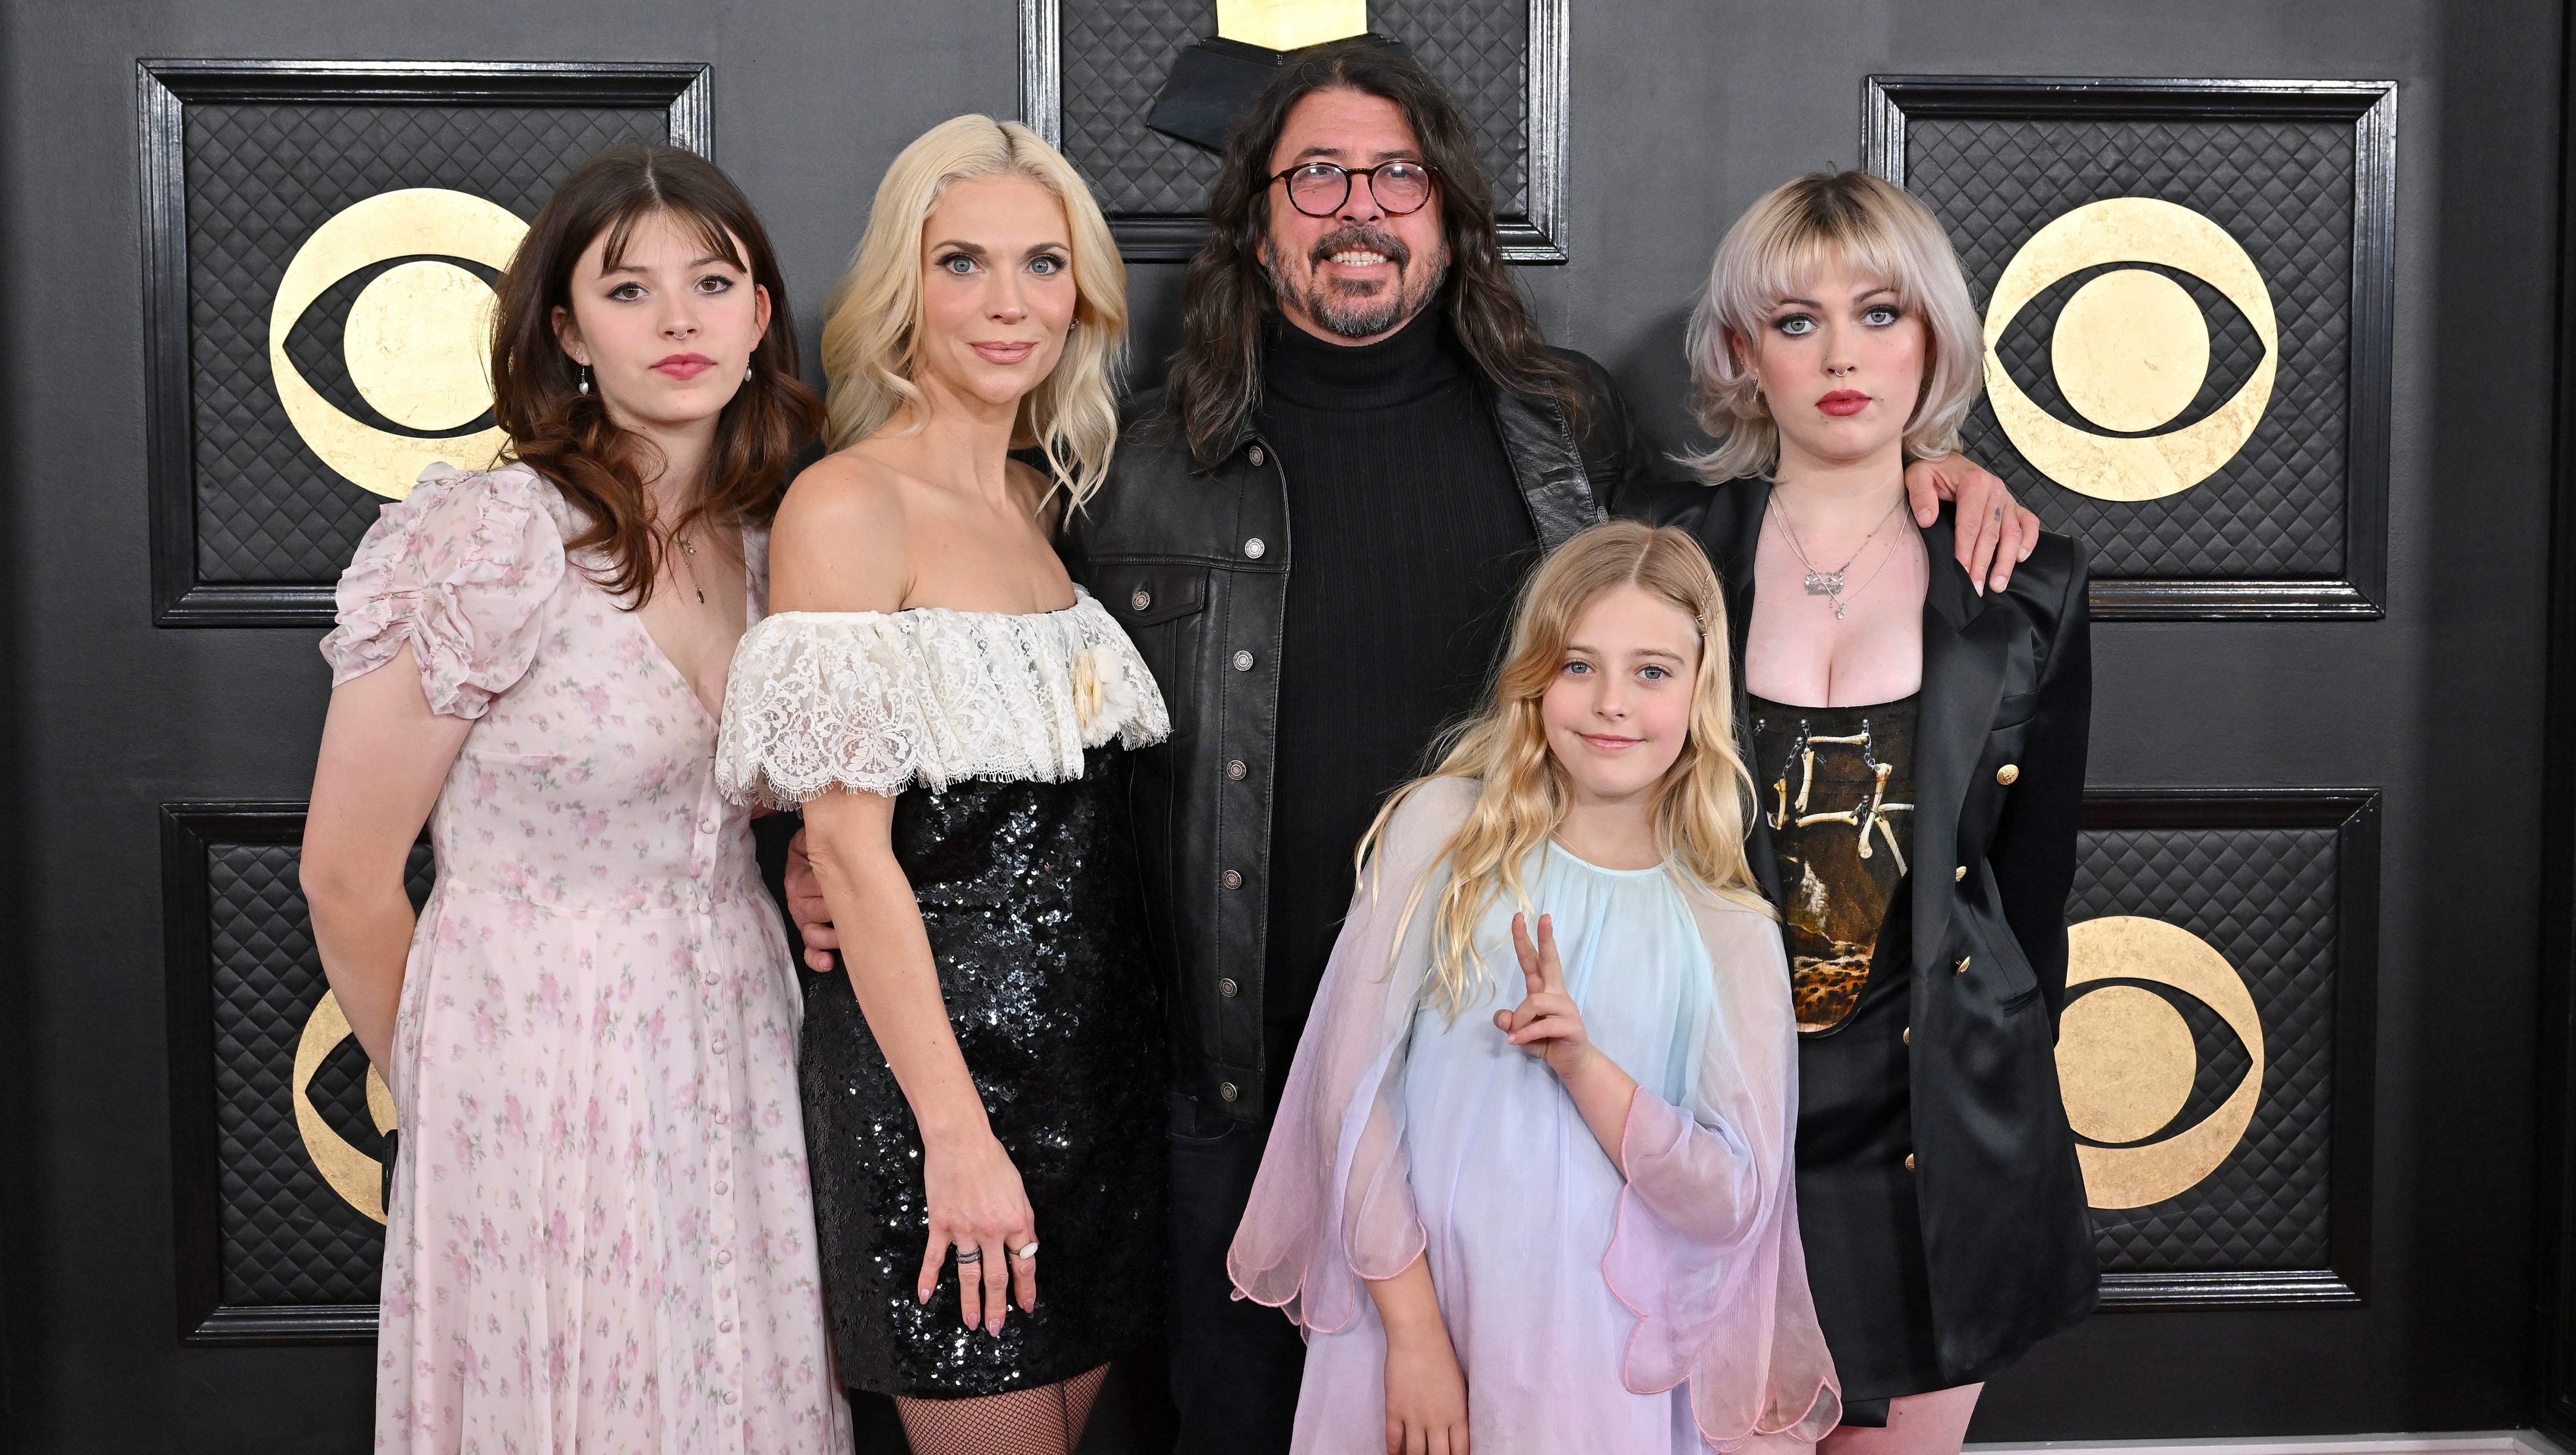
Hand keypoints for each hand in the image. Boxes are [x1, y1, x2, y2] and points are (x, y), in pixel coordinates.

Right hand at [784, 829, 838, 971]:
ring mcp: (804, 918)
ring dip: (831, 937)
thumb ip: (812, 840)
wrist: (830, 855)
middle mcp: (797, 898)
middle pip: (813, 912)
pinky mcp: (812, 934)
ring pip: (812, 933)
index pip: (810, 886)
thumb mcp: (815, 839)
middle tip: (856, 907)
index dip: (831, 889)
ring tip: (847, 935)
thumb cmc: (831, 849)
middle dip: (836, 911)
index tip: (852, 888)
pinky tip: (828, 962)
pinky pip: (810, 950)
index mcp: (797, 876)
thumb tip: (827, 842)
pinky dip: (817, 958)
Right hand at [916, 1128, 1037, 1334]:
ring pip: (968, 1274)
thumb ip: (1022, 1221)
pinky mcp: (940, 1224)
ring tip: (971, 1324)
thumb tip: (1027, 1246)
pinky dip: (928, 1278)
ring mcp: (964, 1230)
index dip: (1026, 1289)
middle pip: (997, 1278)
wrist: (961, 1141)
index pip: (1024, 1264)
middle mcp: (991, 1231)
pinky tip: (924, 1297)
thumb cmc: (993, 1160)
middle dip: (998, 1307)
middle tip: (996, 1329)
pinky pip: (934, 1257)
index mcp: (1015, 1222)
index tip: (1026, 1307)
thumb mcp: (1019, 1190)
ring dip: (970, 1302)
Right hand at [1382, 1325, 1470, 1454]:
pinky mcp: (1394, 1410)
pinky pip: (1393, 1440)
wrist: (1417, 1338)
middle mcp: (1437, 1421)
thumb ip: (1458, 1413)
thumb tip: (1456, 1432)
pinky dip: (1394, 1451)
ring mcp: (1414, 1417)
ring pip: (1415, 1454)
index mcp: (1457, 1415)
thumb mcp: (1460, 1388)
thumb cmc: (1442, 1357)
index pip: (1460, 1452)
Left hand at [1494, 913, 1594, 1081]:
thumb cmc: (1545, 1041)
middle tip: (1544, 917)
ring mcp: (1566, 1008)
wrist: (1572, 1063)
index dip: (1525, 940)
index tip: (1520, 917)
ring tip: (1515, 1035)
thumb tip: (1503, 1018)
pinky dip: (1525, 1034)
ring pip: (1534, 1001)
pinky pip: (1542, 1025)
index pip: (1533, 960)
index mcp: (1544, 989)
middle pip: (1550, 960)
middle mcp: (1556, 993)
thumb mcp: (1519, 1031)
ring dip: (1519, 1020)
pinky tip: (1515, 1042)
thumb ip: (1509, 1022)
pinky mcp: (1571, 1025)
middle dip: (1546, 938)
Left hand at [1902, 456, 2038, 594]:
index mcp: (1975, 483)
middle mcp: (1996, 490)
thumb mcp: (1918, 476)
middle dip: (1983, 564)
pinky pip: (2029, 523)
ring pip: (2012, 533)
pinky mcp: (2013, 505)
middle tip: (1976, 588)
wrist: (1947, 460)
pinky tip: (2021, 559)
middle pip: (1991, 534)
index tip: (1961, 572)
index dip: (1965, 550)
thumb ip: (1921, 495)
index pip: (1970, 525)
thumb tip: (1927, 519)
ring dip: (2007, 561)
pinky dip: (2029, 540)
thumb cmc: (1932, 471)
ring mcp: (2007, 499)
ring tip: (1998, 584)